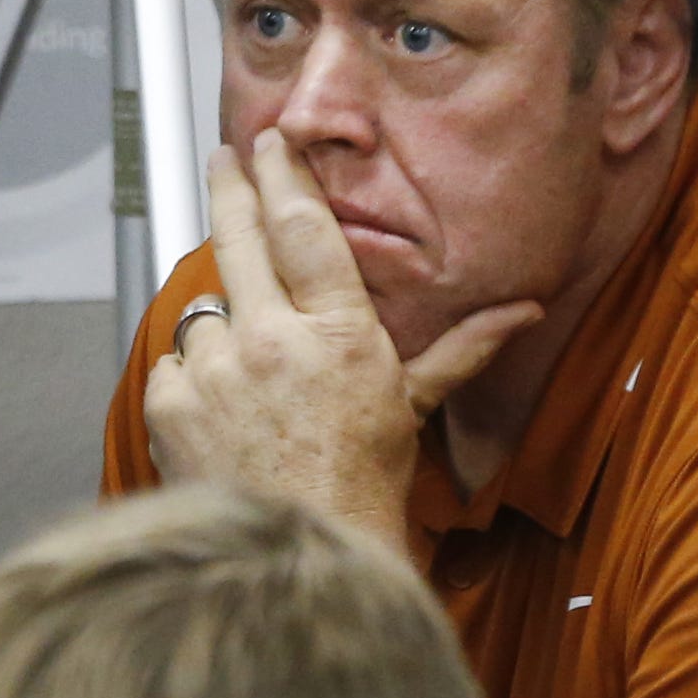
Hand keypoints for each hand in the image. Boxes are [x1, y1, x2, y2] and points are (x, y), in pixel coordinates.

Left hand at [144, 129, 541, 548]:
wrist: (303, 553)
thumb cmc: (363, 482)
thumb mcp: (414, 404)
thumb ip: (463, 347)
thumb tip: (525, 310)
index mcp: (339, 331)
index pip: (303, 227)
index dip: (283, 175)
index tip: (269, 143)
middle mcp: (274, 338)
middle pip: (241, 235)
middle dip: (231, 186)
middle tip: (225, 158)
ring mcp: (217, 369)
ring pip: (207, 308)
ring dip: (223, 323)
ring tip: (248, 363)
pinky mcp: (171, 402)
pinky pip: (175, 361)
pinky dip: (193, 376)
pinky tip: (223, 405)